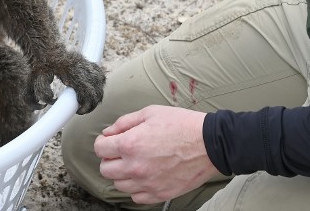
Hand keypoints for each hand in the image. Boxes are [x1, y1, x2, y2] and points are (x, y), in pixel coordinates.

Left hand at [93, 105, 216, 204]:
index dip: (103, 142)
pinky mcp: (160, 194)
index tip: (110, 140)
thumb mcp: (149, 113)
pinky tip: (144, 176)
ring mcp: (148, 183)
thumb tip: (108, 132)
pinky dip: (136, 188)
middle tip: (120, 152)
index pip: (100, 149)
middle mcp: (136, 167)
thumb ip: (124, 123)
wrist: (209, 144)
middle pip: (105, 169)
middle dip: (109, 158)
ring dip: (122, 174)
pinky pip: (136, 197)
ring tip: (134, 163)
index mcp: (130, 144)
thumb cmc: (181, 125)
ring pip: (119, 185)